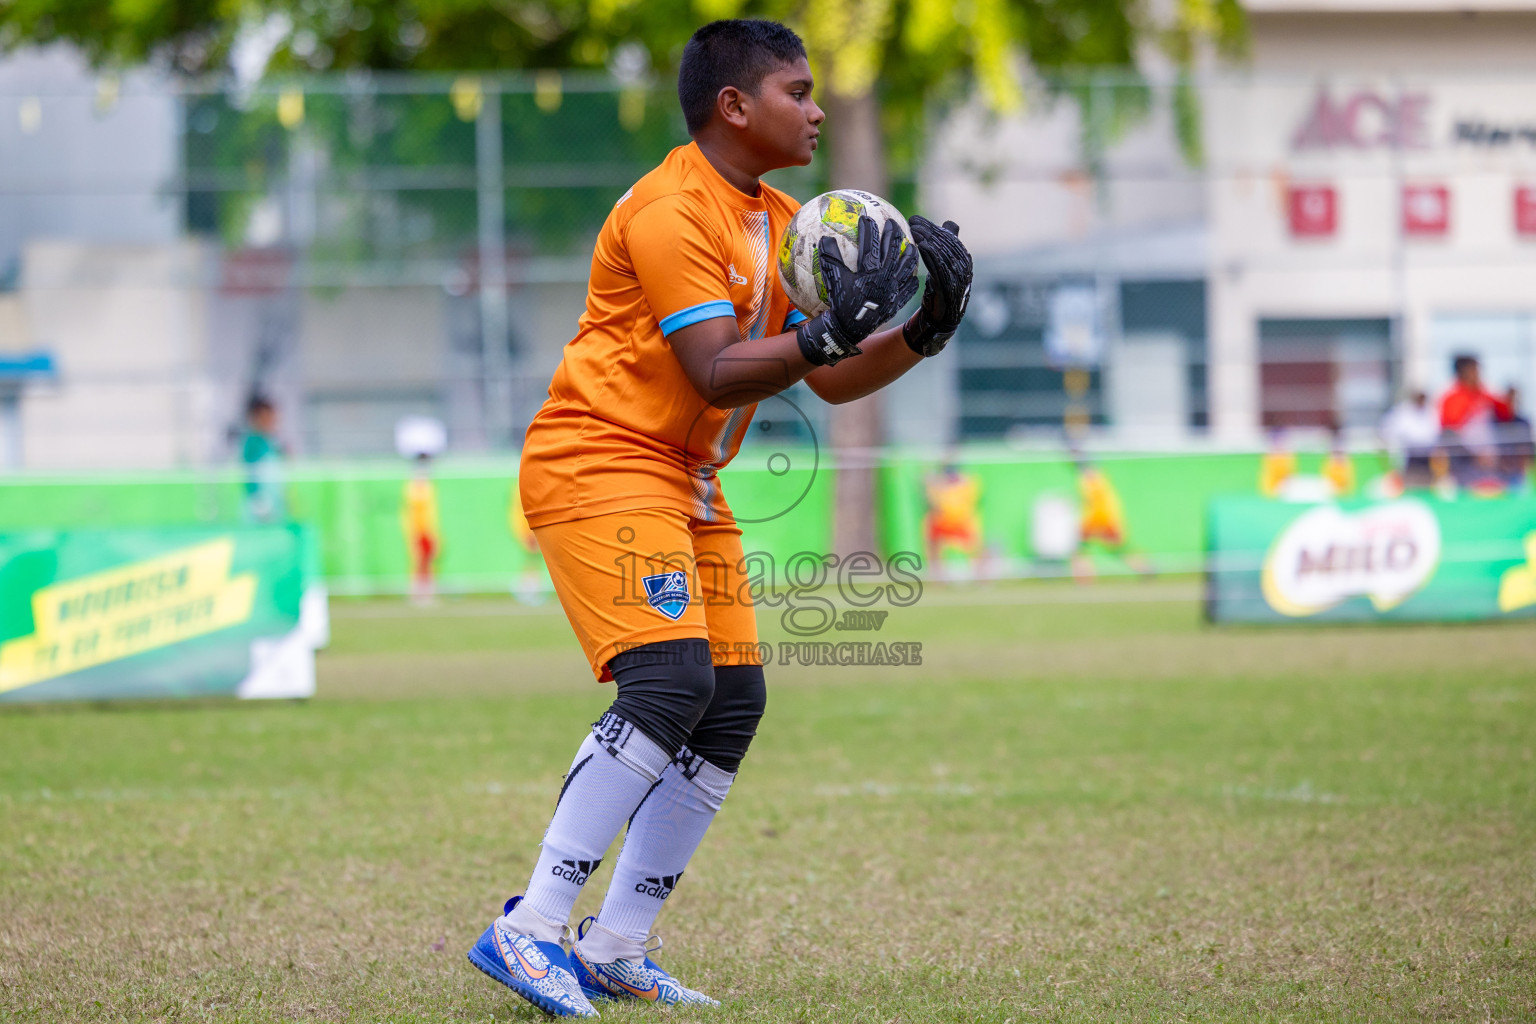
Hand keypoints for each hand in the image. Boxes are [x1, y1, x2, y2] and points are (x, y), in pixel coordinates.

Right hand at [796, 215, 919, 366]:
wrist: (849, 330)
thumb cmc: (839, 304)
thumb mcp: (832, 280)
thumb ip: (830, 258)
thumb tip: (824, 238)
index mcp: (870, 271)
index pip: (870, 244)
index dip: (868, 229)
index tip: (866, 217)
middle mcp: (885, 278)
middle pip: (893, 250)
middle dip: (893, 233)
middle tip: (894, 222)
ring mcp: (893, 290)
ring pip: (906, 267)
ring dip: (910, 254)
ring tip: (913, 245)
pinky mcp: (896, 303)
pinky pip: (908, 290)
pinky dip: (912, 281)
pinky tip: (914, 277)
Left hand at [903, 216, 972, 356]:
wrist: (939, 320)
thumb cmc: (939, 291)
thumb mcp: (942, 266)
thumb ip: (947, 247)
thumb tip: (950, 223)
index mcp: (964, 261)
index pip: (949, 239)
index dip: (933, 228)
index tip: (917, 219)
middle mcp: (964, 269)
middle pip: (946, 244)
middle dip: (929, 231)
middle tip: (913, 222)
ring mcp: (958, 279)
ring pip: (943, 254)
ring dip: (928, 240)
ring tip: (914, 230)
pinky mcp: (949, 288)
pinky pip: (940, 268)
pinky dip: (931, 255)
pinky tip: (920, 245)